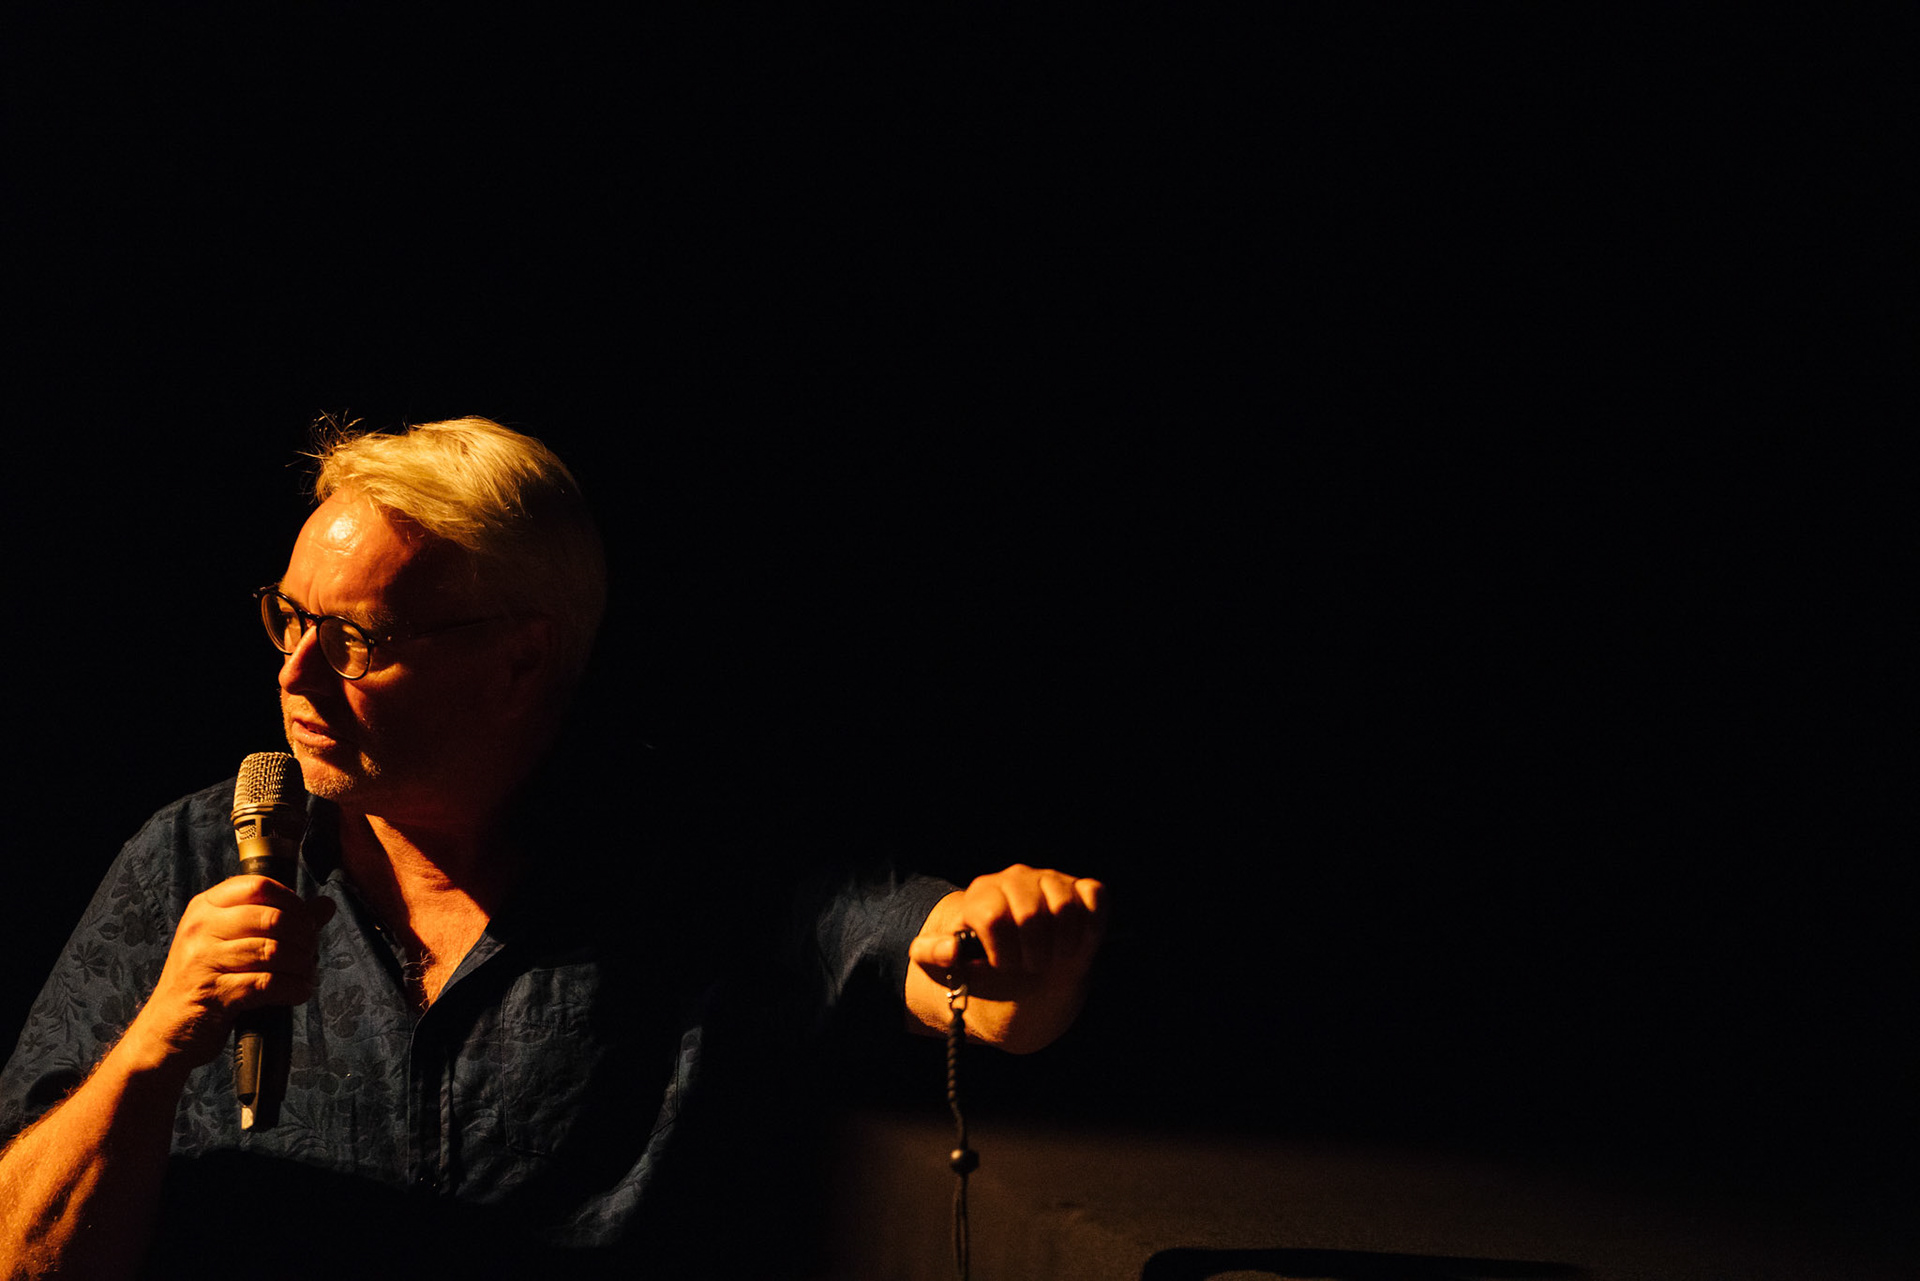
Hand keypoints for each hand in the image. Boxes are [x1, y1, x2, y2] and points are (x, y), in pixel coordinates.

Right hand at [122, 875, 335, 1075]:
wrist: (165, 1031)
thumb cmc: (207, 980)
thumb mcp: (233, 942)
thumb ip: (278, 920)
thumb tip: (325, 905)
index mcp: (205, 908)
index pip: (259, 885)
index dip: (293, 902)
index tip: (306, 922)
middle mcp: (200, 928)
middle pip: (274, 918)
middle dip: (304, 937)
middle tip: (310, 952)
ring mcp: (203, 961)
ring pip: (275, 951)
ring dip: (303, 965)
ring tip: (306, 974)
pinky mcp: (213, 993)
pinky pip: (268, 983)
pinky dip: (294, 988)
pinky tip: (299, 992)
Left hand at [908, 864, 1106, 1053]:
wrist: (1015, 960)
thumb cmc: (980, 960)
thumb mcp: (944, 961)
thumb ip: (932, 953)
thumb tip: (952, 949)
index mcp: (982, 894)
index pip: (994, 918)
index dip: (1002, 953)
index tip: (1002, 966)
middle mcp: (1016, 879)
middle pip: (1032, 915)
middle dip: (1032, 954)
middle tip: (1029, 966)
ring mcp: (1051, 880)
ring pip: (1066, 907)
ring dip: (1062, 945)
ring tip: (1051, 957)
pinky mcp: (1080, 888)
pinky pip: (1096, 896)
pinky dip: (1091, 925)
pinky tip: (1075, 943)